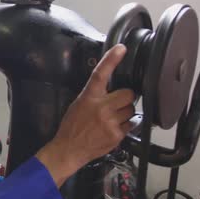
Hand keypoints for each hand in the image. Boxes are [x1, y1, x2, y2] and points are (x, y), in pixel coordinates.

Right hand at [37, 44, 135, 186]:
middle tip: (117, 103)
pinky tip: (113, 129)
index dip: (111, 59)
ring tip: (112, 119)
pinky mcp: (116, 134)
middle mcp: (100, 107)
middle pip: (128, 93)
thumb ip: (93, 95)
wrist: (68, 150)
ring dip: (125, 112)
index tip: (120, 49)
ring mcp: (110, 121)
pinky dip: (125, 126)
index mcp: (89, 97)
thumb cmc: (71, 128)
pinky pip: (131, 125)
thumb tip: (108, 87)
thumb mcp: (77, 105)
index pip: (101, 74)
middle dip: (125, 97)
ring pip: (131, 110)